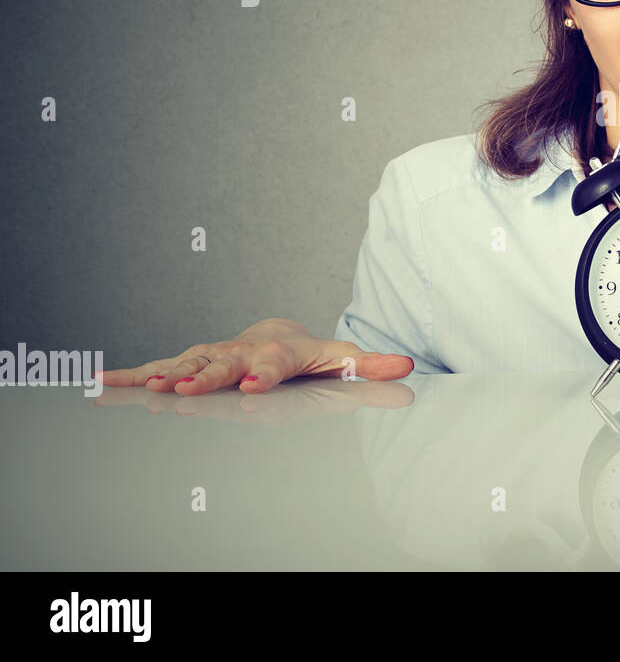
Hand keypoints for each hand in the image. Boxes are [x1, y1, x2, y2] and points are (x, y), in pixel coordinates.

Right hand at [98, 318, 414, 393]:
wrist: (281, 336)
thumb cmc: (314, 357)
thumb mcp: (346, 361)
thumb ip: (374, 368)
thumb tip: (409, 369)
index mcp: (278, 354)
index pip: (271, 365)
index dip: (262, 375)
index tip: (250, 387)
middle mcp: (242, 353)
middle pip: (223, 364)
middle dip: (205, 375)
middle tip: (185, 388)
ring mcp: (216, 357)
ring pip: (188, 364)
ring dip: (165, 376)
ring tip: (143, 388)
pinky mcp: (195, 364)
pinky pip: (162, 369)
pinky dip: (136, 377)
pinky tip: (104, 385)